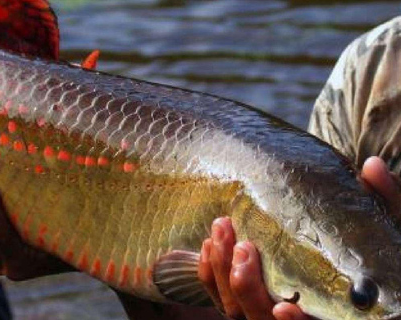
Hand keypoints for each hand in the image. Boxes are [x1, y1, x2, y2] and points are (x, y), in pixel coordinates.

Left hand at [196, 156, 400, 319]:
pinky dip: (209, 275)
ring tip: (220, 230)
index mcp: (331, 313)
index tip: (285, 307)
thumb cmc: (367, 250)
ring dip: (222, 272)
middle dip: (246, 287)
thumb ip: (382, 202)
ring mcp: (263, 307)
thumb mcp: (382, 228)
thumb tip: (372, 165)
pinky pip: (218, 296)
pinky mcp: (243, 296)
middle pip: (260, 319)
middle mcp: (294, 314)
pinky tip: (209, 244)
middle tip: (242, 245)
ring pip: (233, 309)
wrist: (340, 258)